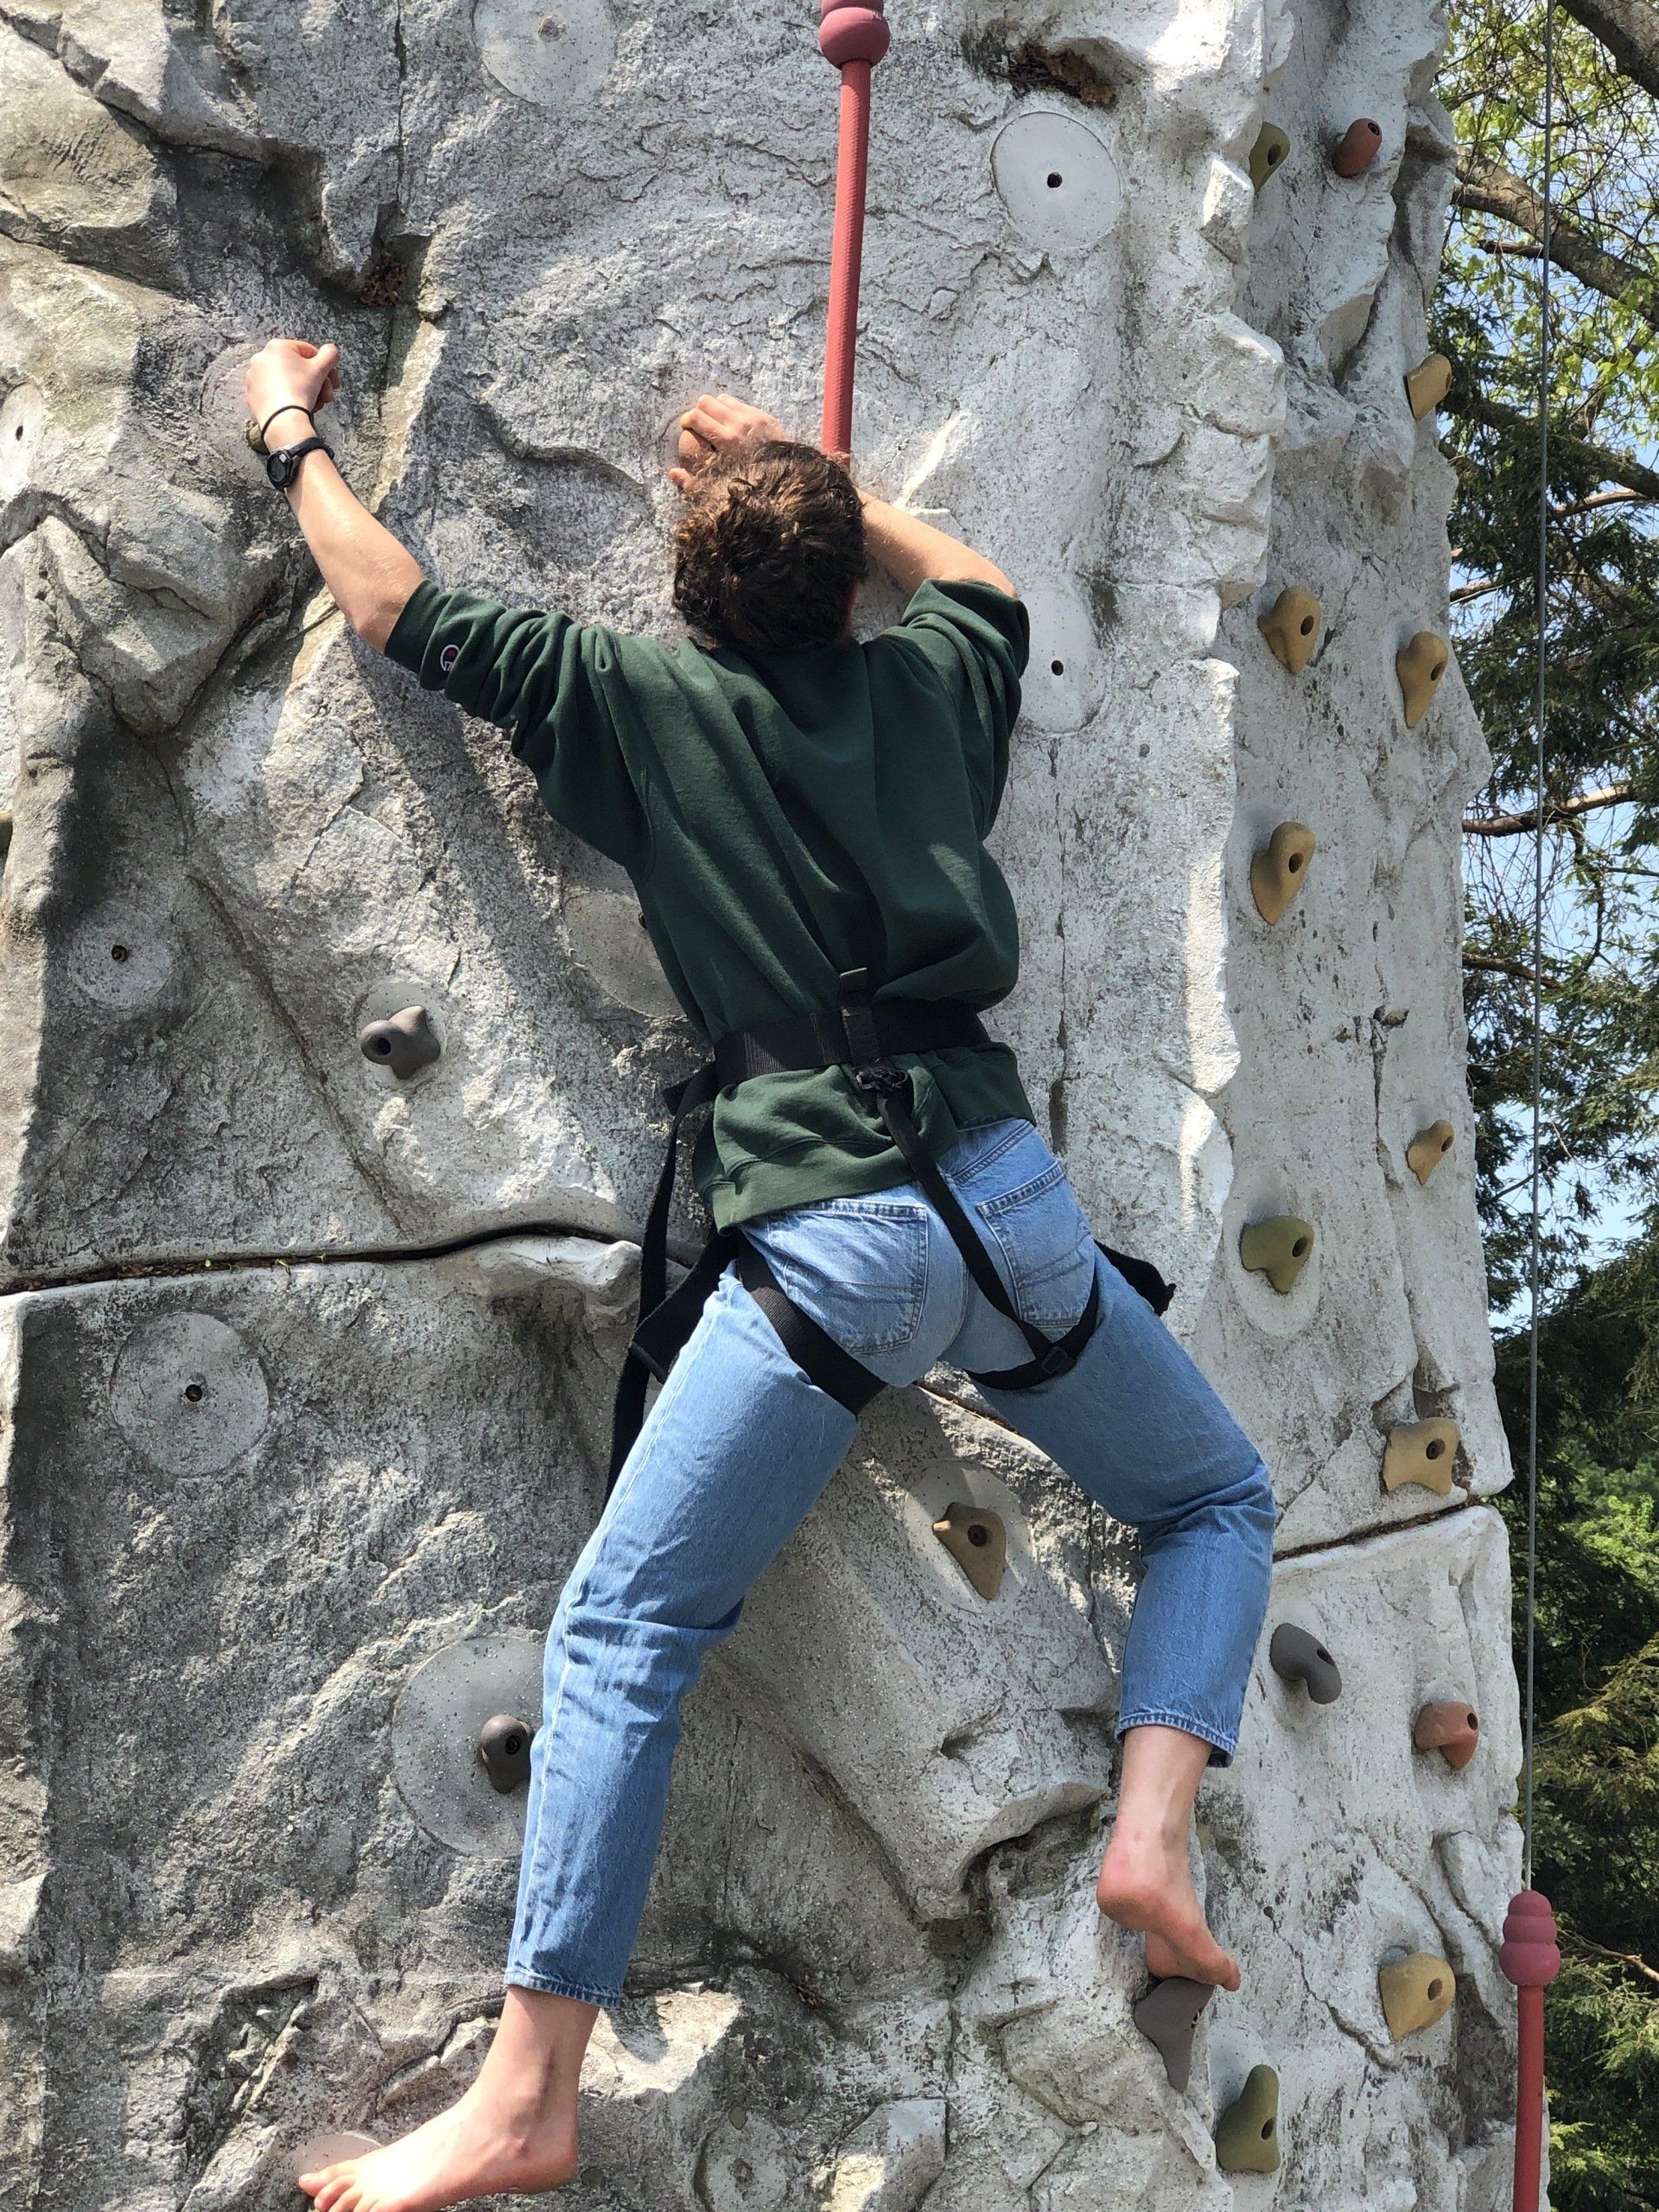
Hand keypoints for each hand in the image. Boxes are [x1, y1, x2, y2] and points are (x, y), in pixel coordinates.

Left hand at [244, 338, 341, 444]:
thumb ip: (330, 354)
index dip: (325, 368)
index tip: (333, 383)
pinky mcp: (251, 393)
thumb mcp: (321, 369)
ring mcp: (253, 375)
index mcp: (277, 346)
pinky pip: (273, 392)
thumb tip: (331, 350)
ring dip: (304, 391)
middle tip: (326, 397)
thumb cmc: (301, 390)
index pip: (308, 352)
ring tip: (314, 405)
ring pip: (286, 380)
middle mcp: (261, 357)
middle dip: (316, 383)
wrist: (283, 419)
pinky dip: (286, 398)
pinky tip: (295, 407)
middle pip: (297, 368)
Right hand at [667, 392, 786, 491]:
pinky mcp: (763, 416)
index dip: (687, 420)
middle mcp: (738, 424)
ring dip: (715, 408)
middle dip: (699, 411)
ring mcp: (752, 417)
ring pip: (722, 399)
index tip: (687, 428)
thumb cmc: (748, 487)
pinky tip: (733, 424)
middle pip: (706, 401)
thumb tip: (672, 473)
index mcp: (726, 440)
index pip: (695, 416)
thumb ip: (693, 481)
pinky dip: (732, 410)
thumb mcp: (719, 488)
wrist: (783, 481)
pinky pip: (740, 403)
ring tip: (716, 422)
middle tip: (700, 424)